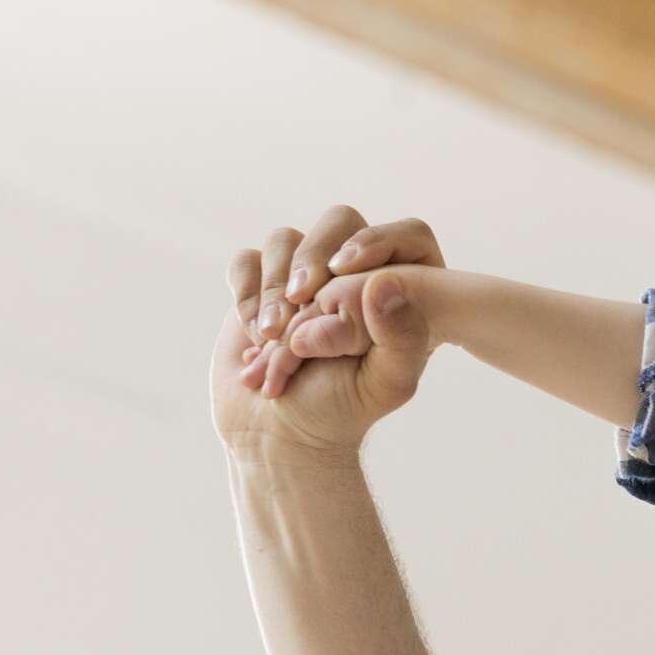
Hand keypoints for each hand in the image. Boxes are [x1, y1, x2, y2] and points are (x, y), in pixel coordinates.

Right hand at [212, 242, 438, 461]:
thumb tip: (385, 281)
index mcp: (402, 289)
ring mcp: (303, 274)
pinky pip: (247, 260)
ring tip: (275, 339)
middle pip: (340, 221)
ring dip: (276, 288)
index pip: (407, 235)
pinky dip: (247, 294)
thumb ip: (402, 336)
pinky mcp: (259, 284)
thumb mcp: (386, 383)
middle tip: (301, 299)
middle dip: (315, 257)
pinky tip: (257, 337)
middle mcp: (353, 272)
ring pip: (287, 240)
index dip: (379, 241)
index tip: (346, 271)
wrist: (278, 433)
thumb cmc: (341, 410)